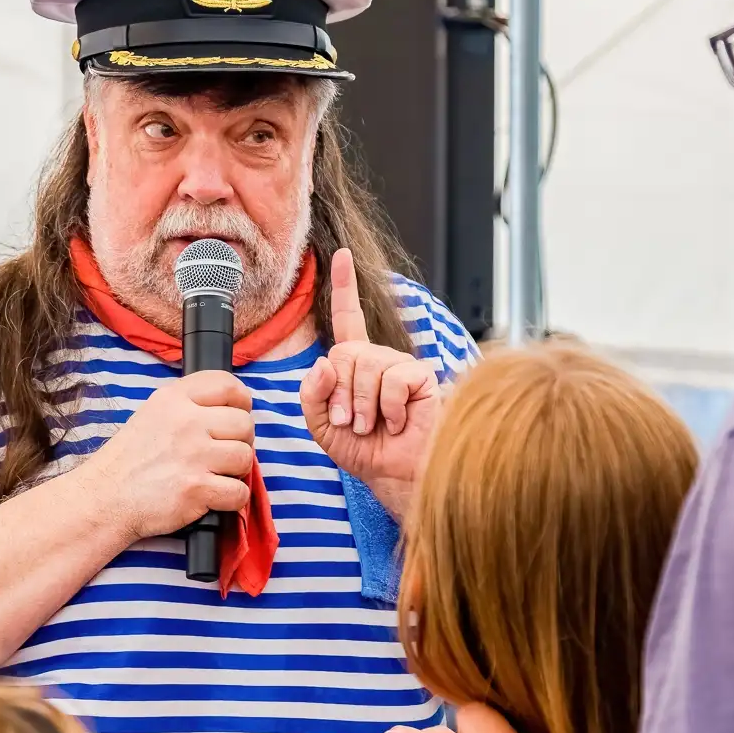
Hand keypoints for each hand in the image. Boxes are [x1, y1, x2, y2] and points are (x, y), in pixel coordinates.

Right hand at [79, 370, 256, 542]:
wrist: (105, 498)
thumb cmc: (129, 460)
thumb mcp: (151, 414)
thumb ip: (187, 405)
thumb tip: (229, 409)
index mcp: (173, 398)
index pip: (228, 385)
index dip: (241, 401)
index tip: (237, 414)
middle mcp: (186, 422)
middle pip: (244, 424)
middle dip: (239, 441)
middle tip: (221, 453)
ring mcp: (193, 455)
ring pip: (245, 458)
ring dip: (235, 471)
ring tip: (213, 475)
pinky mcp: (197, 488)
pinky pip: (239, 492)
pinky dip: (231, 499)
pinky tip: (213, 497)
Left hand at [301, 248, 441, 518]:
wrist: (395, 477)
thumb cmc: (365, 451)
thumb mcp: (322, 424)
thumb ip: (312, 394)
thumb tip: (323, 362)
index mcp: (354, 365)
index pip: (347, 318)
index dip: (343, 287)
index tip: (341, 255)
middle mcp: (377, 359)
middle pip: (344, 354)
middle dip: (340, 395)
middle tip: (352, 423)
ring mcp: (400, 366)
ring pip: (366, 366)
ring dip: (362, 406)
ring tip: (372, 426)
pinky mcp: (421, 378)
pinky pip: (391, 379)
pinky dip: (388, 409)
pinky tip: (399, 423)